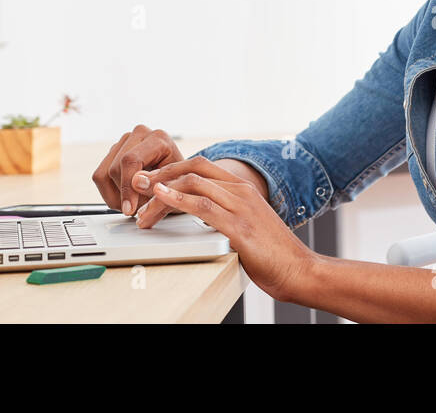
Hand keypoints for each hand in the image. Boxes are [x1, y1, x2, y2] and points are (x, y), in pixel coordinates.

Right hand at [91, 124, 183, 215]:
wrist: (180, 177)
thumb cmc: (181, 181)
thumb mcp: (176, 187)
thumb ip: (158, 184)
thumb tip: (136, 184)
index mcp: (158, 138)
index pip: (131, 160)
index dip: (127, 187)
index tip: (129, 209)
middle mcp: (139, 134)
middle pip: (115, 168)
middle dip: (123, 195)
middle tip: (137, 210)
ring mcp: (124, 142)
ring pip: (104, 173)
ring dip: (115, 196)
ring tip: (132, 206)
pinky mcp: (114, 152)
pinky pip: (99, 176)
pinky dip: (108, 193)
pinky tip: (123, 199)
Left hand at [131, 157, 318, 302]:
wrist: (298, 269)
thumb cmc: (273, 252)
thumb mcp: (248, 223)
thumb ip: (226, 213)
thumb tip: (199, 213)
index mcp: (243, 188)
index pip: (202, 165)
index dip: (172, 168)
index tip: (151, 179)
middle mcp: (241, 192)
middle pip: (193, 169)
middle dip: (161, 174)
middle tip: (138, 184)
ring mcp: (241, 207)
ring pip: (193, 184)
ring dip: (161, 191)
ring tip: (142, 201)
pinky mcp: (239, 227)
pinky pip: (203, 207)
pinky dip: (178, 200)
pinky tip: (162, 199)